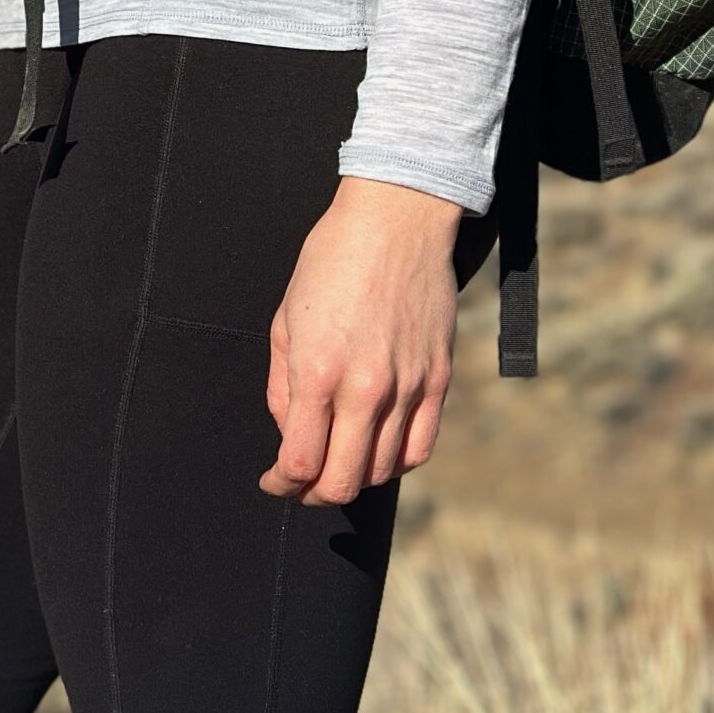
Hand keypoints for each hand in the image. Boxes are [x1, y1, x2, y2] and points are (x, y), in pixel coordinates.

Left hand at [261, 178, 463, 505]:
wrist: (396, 218)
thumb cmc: (331, 261)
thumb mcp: (284, 321)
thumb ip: (282, 388)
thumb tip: (290, 434)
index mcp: (318, 372)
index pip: (300, 463)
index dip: (281, 484)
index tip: (274, 481)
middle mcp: (366, 388)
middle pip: (342, 482)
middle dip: (313, 494)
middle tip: (302, 484)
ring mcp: (408, 386)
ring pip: (383, 471)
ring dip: (354, 478)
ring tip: (339, 463)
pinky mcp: (439, 379)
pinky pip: (420, 447)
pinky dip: (396, 462)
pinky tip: (378, 450)